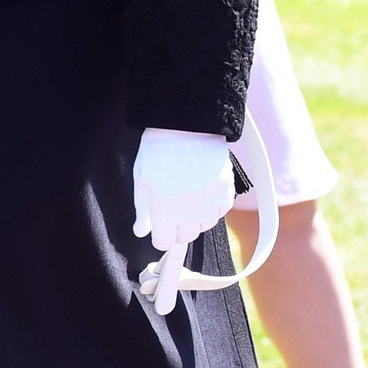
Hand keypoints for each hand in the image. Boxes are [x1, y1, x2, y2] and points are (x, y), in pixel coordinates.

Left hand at [133, 128, 234, 314]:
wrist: (186, 125)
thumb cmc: (158, 151)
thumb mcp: (142, 179)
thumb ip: (142, 210)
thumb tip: (141, 233)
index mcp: (164, 207)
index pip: (164, 242)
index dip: (160, 236)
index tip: (159, 227)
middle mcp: (189, 209)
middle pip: (185, 237)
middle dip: (176, 228)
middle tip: (172, 209)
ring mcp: (210, 201)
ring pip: (204, 226)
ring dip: (195, 218)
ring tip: (187, 197)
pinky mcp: (226, 191)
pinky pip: (221, 212)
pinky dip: (212, 207)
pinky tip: (202, 191)